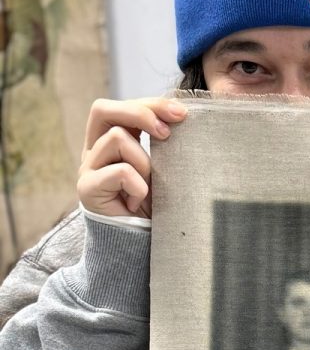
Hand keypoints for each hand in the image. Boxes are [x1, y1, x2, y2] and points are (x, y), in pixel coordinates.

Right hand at [78, 97, 188, 219]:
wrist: (139, 245)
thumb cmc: (154, 205)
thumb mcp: (160, 168)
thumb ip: (160, 143)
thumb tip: (180, 115)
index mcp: (109, 140)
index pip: (121, 106)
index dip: (150, 104)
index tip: (182, 114)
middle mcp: (93, 151)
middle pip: (103, 109)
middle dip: (140, 113)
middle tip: (167, 133)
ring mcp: (87, 169)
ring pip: (117, 139)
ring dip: (144, 162)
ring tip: (149, 189)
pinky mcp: (87, 189)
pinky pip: (121, 172)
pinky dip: (139, 187)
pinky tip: (138, 203)